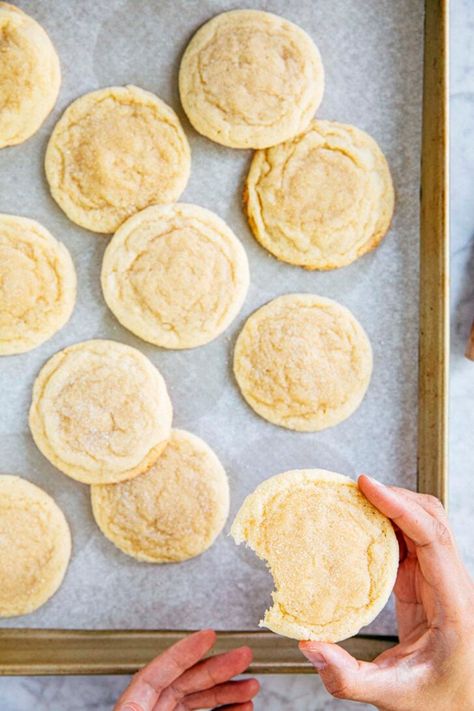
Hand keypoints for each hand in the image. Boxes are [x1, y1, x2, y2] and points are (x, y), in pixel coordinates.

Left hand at [114, 629, 258, 710]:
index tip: (209, 635)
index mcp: (131, 707)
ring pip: (197, 699)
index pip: (159, 670)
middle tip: (243, 656)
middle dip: (217, 668)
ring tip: (251, 684)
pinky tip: (242, 706)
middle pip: (184, 681)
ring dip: (227, 691)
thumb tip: (189, 687)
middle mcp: (147, 710)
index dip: (185, 650)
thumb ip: (170, 706)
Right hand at [300, 475, 473, 710]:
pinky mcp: (426, 584)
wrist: (462, 707)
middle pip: (431, 519)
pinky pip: (409, 541)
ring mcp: (441, 581)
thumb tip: (309, 645)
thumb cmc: (439, 702)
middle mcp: (453, 584)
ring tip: (355, 500)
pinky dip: (386, 526)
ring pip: (423, 525)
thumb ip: (348, 678)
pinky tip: (362, 527)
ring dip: (391, 507)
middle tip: (355, 488)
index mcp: (455, 605)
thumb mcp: (393, 697)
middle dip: (394, 496)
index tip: (369, 487)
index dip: (400, 506)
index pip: (432, 538)